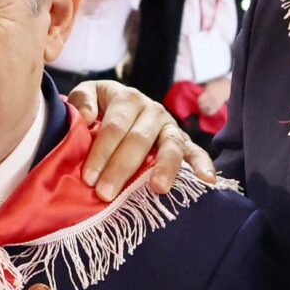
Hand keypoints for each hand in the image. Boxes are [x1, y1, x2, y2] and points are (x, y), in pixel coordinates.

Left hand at [65, 81, 216, 200]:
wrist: (121, 109)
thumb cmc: (101, 109)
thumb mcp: (89, 95)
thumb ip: (82, 100)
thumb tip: (85, 116)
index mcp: (128, 98)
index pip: (114, 126)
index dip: (101, 152)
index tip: (88, 178)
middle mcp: (152, 110)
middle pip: (139, 139)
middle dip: (121, 168)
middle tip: (105, 194)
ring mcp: (170, 127)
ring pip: (170, 146)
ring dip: (164, 168)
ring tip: (158, 188)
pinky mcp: (185, 143)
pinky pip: (197, 152)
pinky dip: (203, 165)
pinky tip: (207, 180)